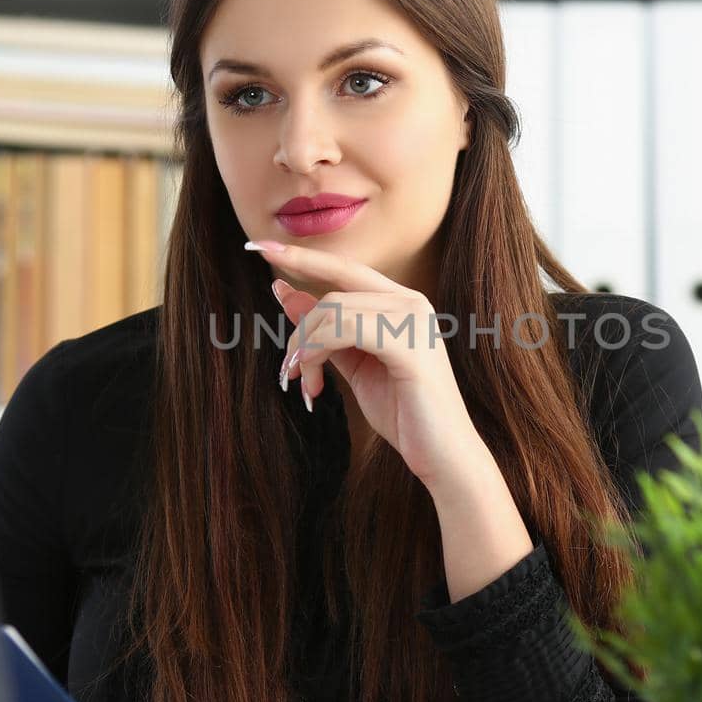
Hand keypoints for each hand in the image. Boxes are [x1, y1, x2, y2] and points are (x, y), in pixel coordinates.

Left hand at [246, 239, 484, 488]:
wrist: (442, 455)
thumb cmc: (403, 412)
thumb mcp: (353, 364)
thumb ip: (324, 329)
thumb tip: (285, 293)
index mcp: (400, 303)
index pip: (344, 269)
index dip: (301, 257)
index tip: (258, 246)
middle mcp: (411, 302)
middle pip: (333, 292)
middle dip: (299, 328)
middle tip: (286, 369)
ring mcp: (413, 320)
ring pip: (333, 311)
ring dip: (305, 349)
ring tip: (305, 384)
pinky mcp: (408, 345)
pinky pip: (344, 330)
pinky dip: (317, 350)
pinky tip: (312, 378)